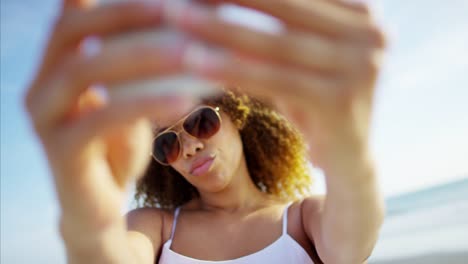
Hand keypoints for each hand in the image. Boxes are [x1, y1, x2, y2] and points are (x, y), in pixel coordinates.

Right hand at [24, 0, 192, 232]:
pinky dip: (145, 104)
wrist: (99, 209)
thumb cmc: (116, 150)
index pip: (75, 17)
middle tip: (176, 11)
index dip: (115, 2)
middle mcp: (40, 87)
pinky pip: (101, 119)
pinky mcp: (60, 152)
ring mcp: (45, 119)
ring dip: (142, 56)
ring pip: (84, 71)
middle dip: (125, 15)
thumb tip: (172, 27)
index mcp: (55, 69)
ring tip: (192, 53)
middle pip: (72, 32)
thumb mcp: (127, 103)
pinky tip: (185, 99)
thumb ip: (133, 70)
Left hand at [168, 0, 385, 170]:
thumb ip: (283, 21)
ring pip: (280, 44)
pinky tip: (198, 62)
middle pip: (290, 8)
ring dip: (224, 29)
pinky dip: (236, 70)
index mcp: (363, 15)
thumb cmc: (314, 99)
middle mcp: (371, 35)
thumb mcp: (301, 55)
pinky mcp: (342, 101)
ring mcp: (362, 68)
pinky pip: (277, 80)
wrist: (347, 158)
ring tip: (179, 17)